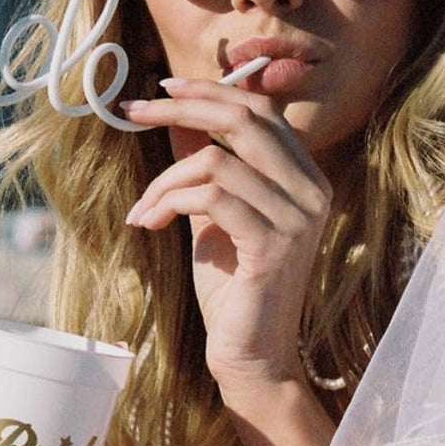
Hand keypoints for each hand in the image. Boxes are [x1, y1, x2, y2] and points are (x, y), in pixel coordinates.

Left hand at [121, 79, 331, 396]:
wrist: (251, 357)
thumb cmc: (231, 288)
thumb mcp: (213, 213)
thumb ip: (205, 165)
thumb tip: (177, 116)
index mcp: (304, 176)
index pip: (260, 109)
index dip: (210, 90)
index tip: (161, 89)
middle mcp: (311, 190)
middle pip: (243, 119)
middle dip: (181, 108)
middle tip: (132, 113)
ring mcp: (299, 218)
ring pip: (215, 161)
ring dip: (164, 180)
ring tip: (143, 210)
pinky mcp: (274, 246)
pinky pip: (212, 198)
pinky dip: (170, 203)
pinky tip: (149, 223)